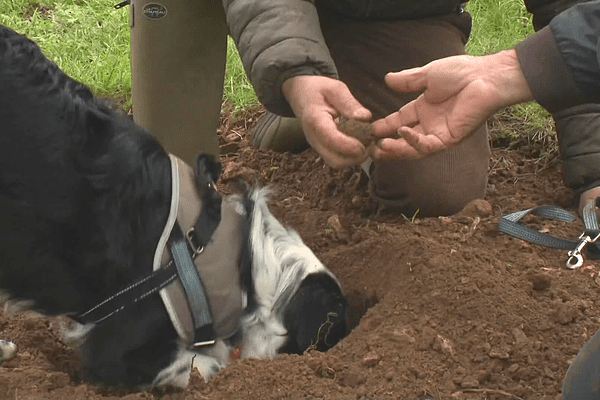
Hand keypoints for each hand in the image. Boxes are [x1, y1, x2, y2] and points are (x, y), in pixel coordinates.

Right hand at [282, 75, 371, 166]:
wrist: (300, 94)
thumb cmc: (318, 90)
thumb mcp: (335, 88)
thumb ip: (349, 103)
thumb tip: (365, 117)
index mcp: (315, 119)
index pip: (330, 138)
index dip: (348, 145)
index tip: (365, 145)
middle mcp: (313, 137)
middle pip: (334, 160)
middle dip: (355, 157)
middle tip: (371, 144)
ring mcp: (317, 145)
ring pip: (336, 162)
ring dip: (354, 158)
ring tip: (367, 143)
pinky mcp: (322, 148)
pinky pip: (337, 158)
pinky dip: (350, 156)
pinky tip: (360, 143)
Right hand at [371, 50, 533, 158]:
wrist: (485, 77)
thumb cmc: (461, 72)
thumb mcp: (427, 75)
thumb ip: (407, 80)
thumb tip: (387, 79)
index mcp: (423, 109)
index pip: (399, 121)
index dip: (384, 126)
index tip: (368, 129)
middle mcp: (429, 124)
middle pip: (403, 139)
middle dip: (387, 145)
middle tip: (370, 148)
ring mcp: (439, 133)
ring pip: (413, 148)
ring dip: (396, 149)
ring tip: (380, 148)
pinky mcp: (449, 139)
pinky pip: (428, 146)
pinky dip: (414, 142)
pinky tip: (402, 133)